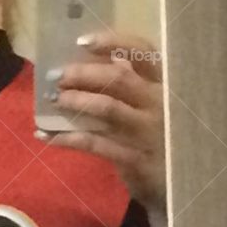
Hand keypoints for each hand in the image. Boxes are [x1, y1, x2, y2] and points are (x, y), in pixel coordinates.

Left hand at [37, 32, 166, 217]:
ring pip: (107, 109)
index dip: (113, 42)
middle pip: (119, 79)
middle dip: (84, 74)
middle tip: (57, 76)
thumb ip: (137, 83)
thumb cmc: (163, 138)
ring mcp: (146, 132)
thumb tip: (112, 58)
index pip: (143, 52)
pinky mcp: (133, 158)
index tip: (82, 42)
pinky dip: (67, 139)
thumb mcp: (156, 107)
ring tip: (54, 100)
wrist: (180, 185)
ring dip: (76, 102)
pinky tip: (47, 137)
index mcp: (164, 84)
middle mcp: (158, 103)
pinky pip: (95, 145)